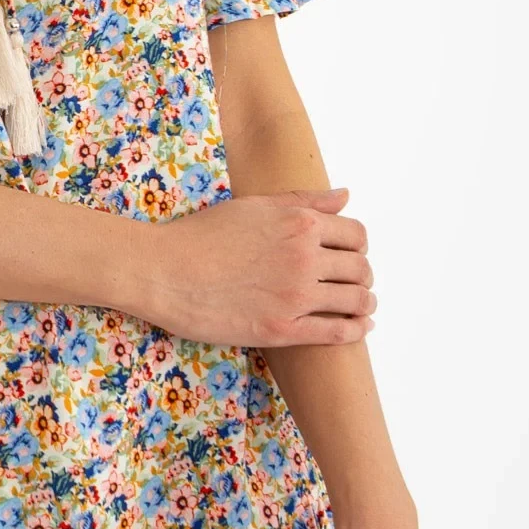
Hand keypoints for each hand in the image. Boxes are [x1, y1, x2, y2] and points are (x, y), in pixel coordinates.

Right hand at [139, 186, 375, 346]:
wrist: (163, 272)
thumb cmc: (200, 235)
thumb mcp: (254, 206)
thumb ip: (304, 200)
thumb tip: (345, 195)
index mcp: (299, 223)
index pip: (356, 234)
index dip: (359, 246)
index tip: (351, 254)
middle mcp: (304, 257)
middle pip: (360, 268)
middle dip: (363, 275)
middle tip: (356, 283)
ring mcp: (295, 295)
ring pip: (354, 300)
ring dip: (364, 303)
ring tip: (361, 307)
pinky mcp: (282, 329)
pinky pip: (335, 332)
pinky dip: (354, 330)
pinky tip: (357, 329)